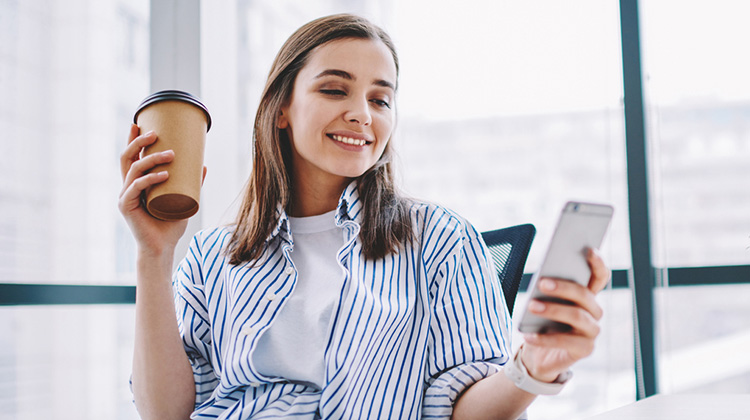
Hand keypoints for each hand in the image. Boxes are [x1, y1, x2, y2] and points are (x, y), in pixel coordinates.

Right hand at [118, 124, 201, 254]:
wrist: (163, 247)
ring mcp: (125, 196)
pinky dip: (150, 179)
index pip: (132, 157)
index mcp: (137, 183)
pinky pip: (136, 187)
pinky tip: (164, 174)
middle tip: (155, 133)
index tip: (139, 123)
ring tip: (171, 154)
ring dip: (152, 159)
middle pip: (128, 157)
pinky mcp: (126, 206)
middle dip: (139, 142)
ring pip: (134, 169)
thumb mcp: (184, 198)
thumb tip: (204, 164)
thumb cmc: (171, 224)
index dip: (133, 139)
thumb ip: (192, 182)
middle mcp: (127, 186)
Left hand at [520, 248, 609, 381]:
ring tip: (531, 306)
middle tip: (541, 283)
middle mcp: (594, 312)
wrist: (539, 355)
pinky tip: (527, 334)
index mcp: (587, 296)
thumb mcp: (544, 302)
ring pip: (577, 316)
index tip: (588, 249)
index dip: (598, 263)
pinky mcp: (585, 349)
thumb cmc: (541, 322)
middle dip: (563, 287)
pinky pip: (565, 341)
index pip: (600, 277)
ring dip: (552, 309)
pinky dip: (544, 338)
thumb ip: (548, 289)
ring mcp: (592, 331)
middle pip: (584, 295)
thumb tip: (543, 278)